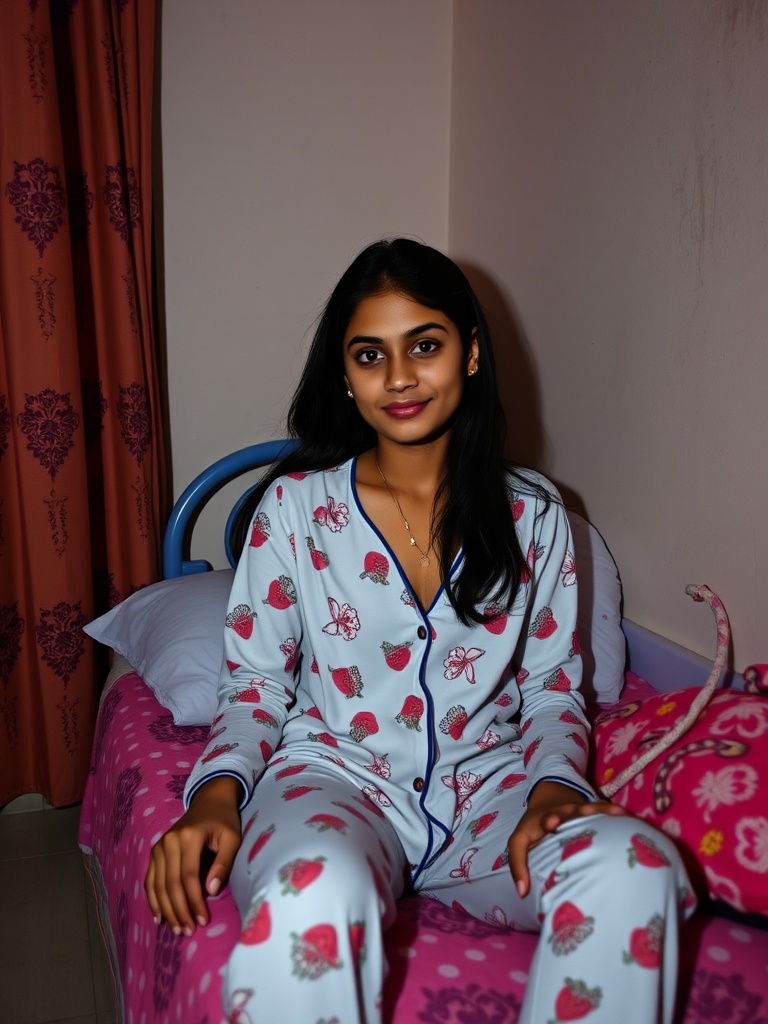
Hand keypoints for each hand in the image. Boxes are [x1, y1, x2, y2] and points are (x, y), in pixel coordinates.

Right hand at [144, 775, 241, 934]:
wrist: (209, 800)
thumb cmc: (224, 821)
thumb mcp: (232, 838)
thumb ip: (223, 863)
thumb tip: (211, 891)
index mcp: (188, 837)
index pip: (189, 876)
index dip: (194, 901)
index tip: (202, 921)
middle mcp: (168, 842)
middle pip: (171, 884)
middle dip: (179, 910)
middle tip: (188, 931)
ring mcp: (158, 847)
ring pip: (158, 885)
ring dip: (166, 910)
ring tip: (177, 929)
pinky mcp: (154, 852)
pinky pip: (150, 880)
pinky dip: (153, 900)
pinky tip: (159, 917)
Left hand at [507, 780, 627, 898]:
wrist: (550, 798)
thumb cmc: (535, 827)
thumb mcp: (519, 842)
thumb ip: (518, 865)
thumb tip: (521, 893)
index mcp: (545, 819)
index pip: (545, 819)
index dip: (548, 821)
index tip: (551, 823)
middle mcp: (565, 812)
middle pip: (573, 811)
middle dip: (580, 812)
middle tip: (587, 812)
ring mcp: (581, 810)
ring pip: (593, 808)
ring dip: (604, 811)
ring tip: (619, 814)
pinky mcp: (594, 810)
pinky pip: (606, 811)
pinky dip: (617, 813)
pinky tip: (630, 818)